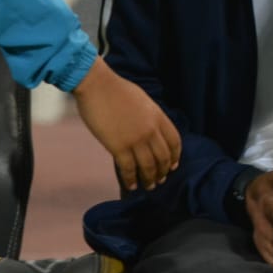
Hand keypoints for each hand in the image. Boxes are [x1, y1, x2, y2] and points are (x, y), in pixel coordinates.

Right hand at [72, 56, 180, 190]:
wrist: (97, 85)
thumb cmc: (116, 89)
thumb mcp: (143, 100)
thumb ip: (150, 117)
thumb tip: (151, 130)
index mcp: (158, 116)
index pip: (174, 141)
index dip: (175, 156)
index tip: (173, 165)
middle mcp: (151, 130)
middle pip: (163, 157)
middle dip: (163, 171)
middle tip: (160, 180)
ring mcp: (136, 139)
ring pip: (148, 166)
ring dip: (150, 179)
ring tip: (149, 187)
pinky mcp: (118, 147)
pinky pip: (128, 169)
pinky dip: (131, 180)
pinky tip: (131, 186)